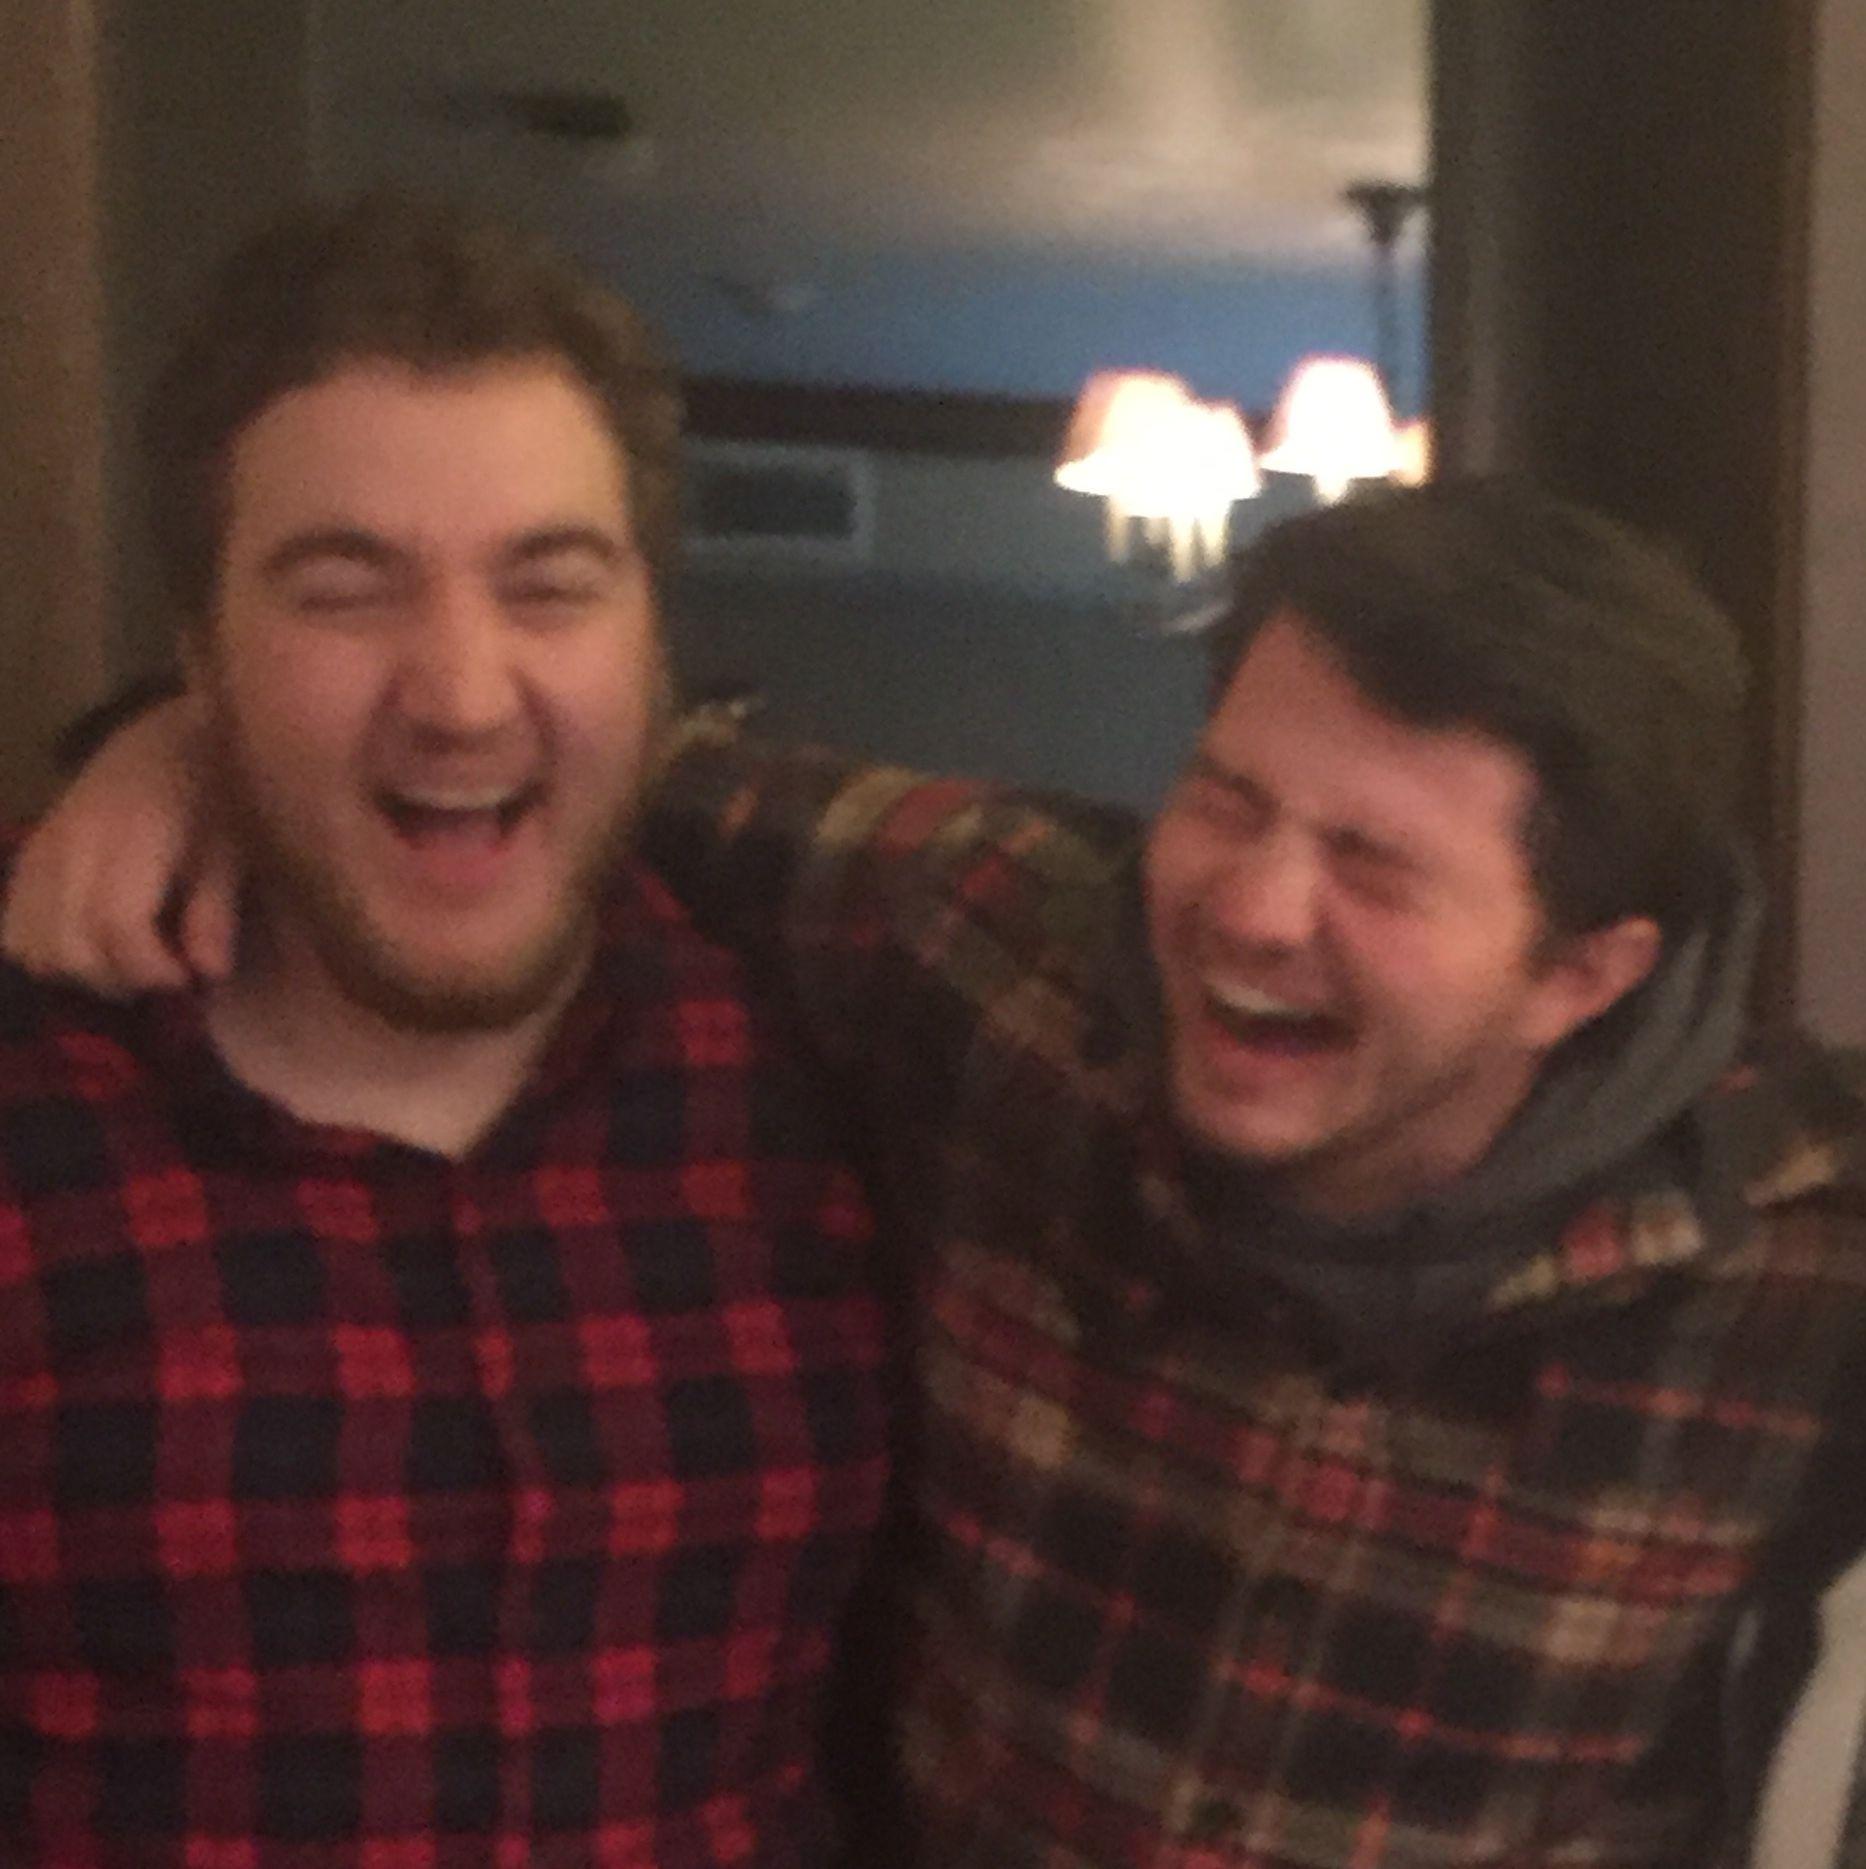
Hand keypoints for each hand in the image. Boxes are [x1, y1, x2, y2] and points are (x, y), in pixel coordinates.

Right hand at [2, 696, 239, 995]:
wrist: (171, 734)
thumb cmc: (217, 791)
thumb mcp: (234, 846)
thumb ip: (216, 909)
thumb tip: (207, 973)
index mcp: (132, 836)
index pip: (116, 924)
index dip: (150, 968)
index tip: (186, 979)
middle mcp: (74, 844)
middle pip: (67, 944)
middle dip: (118, 978)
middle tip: (161, 975)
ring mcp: (43, 848)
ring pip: (28, 941)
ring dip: (77, 970)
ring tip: (126, 964)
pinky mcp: (30, 851)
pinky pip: (11, 921)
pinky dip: (43, 949)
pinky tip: (88, 948)